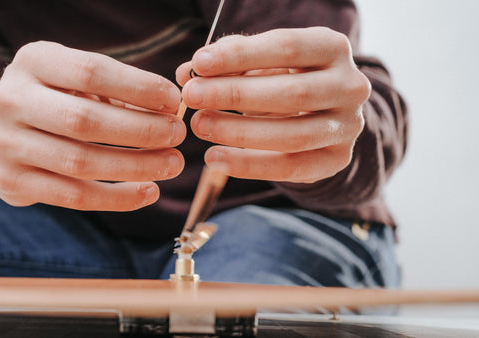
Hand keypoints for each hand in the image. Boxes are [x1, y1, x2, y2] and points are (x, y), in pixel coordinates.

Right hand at [0, 41, 184, 209]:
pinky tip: (148, 191)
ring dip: (136, 166)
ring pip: (81, 163)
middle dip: (142, 130)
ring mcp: (6, 145)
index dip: (139, 87)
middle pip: (85, 120)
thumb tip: (171, 110)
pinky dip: (118, 198)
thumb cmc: (55, 100)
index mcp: (32, 62)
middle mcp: (10, 101)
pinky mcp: (11, 183)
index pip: (91, 72)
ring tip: (172, 164)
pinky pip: (74, 197)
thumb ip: (119, 91)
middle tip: (178, 136)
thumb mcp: (76, 81)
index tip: (174, 102)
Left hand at [177, 27, 369, 182]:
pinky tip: (215, 159)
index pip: (286, 47)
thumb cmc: (283, 78)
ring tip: (200, 126)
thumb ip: (228, 63)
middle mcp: (350, 86)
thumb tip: (187, 73)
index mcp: (332, 48)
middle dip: (235, 95)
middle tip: (193, 97)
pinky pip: (291, 168)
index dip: (240, 56)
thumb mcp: (261, 62)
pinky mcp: (337, 159)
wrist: (322, 112)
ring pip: (292, 135)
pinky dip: (249, 165)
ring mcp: (348, 125)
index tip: (199, 64)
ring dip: (239, 132)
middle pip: (291, 93)